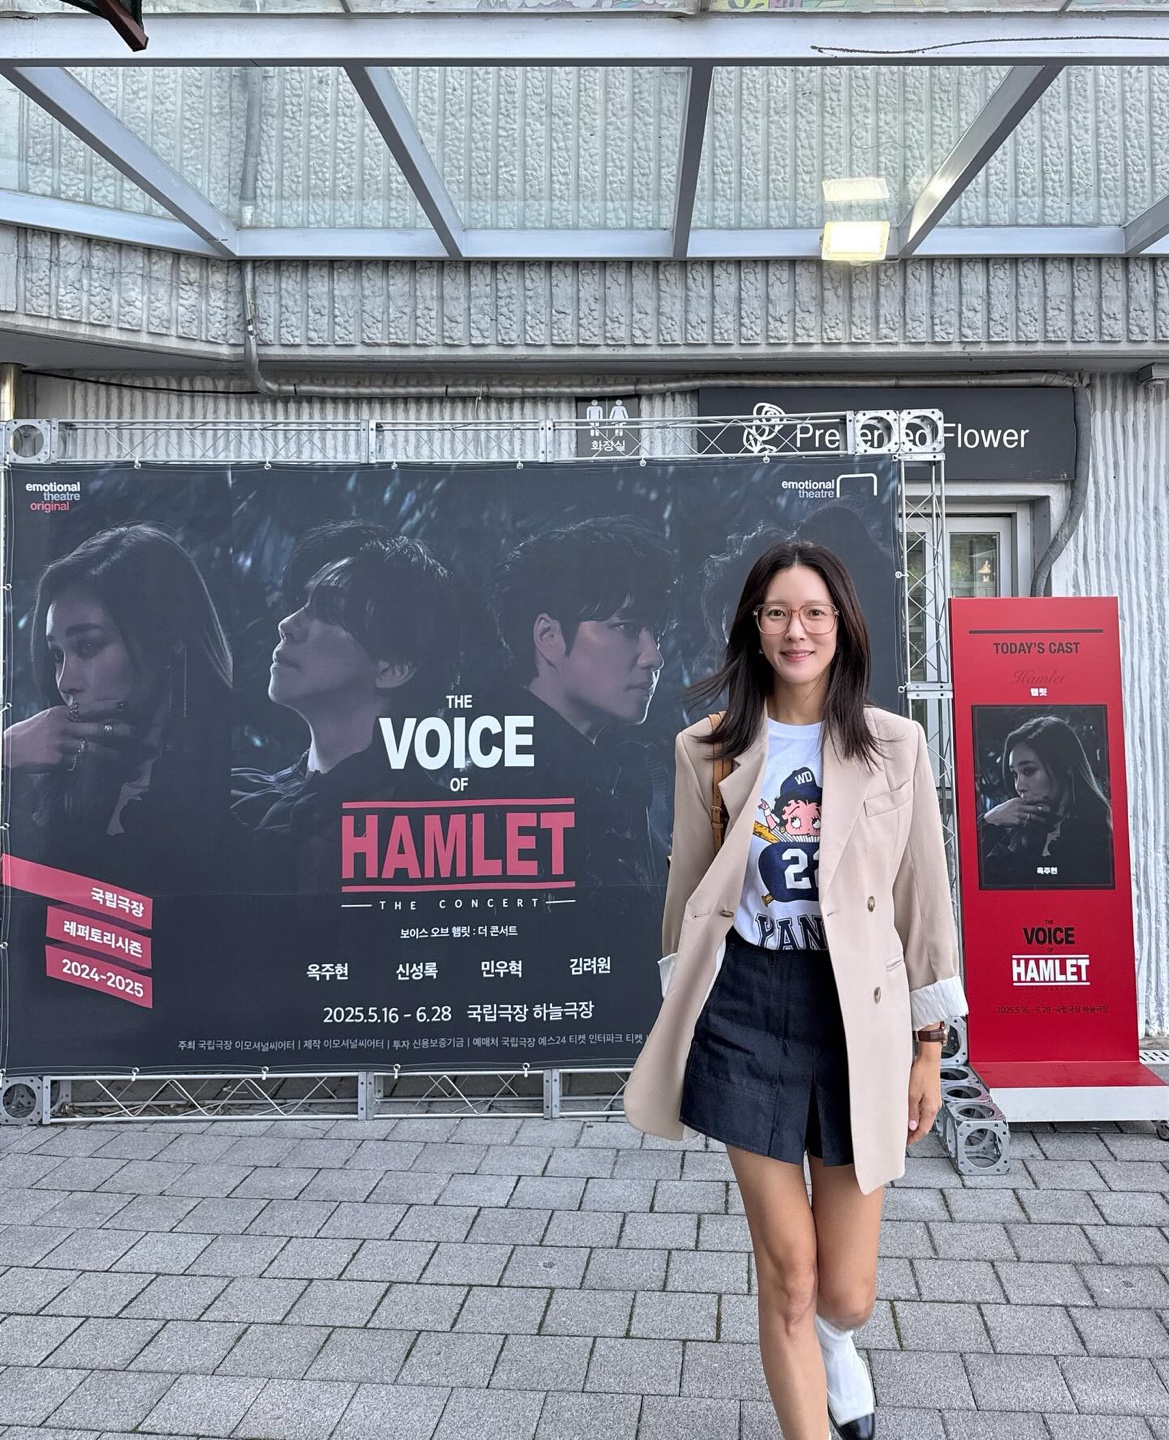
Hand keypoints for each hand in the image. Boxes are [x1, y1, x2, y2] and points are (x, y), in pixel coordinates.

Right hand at [2, 706, 133, 770]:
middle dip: (119, 731)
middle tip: (136, 733)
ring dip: (111, 754)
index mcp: (62, 713)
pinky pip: (79, 764)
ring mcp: (60, 743)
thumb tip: (92, 719)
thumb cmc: (30, 733)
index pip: (91, 708)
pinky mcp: (56, 760)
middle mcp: (63, 726)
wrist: (7, 748)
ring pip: (92, 749)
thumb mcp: (48, 718)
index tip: (128, 707)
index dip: (111, 708)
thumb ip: (69, 718)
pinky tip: (102, 773)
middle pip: (97, 728)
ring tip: (124, 759)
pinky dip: (91, 768)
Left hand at [906, 1051, 941, 1145]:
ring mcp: (934, 1101)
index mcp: (931, 1109)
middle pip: (925, 1125)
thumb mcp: (912, 1095)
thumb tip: (912, 1126)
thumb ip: (912, 1112)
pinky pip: (925, 1110)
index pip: (923, 1130)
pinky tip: (911, 1113)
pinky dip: (918, 1115)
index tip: (906, 1143)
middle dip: (915, 1133)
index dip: (914, 1138)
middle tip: (904, 1137)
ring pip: (925, 1118)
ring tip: (905, 1126)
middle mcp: (935, 1106)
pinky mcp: (932, 1095)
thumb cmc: (922, 1073)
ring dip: (916, 1124)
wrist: (928, 1059)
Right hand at [983, 796, 1052, 828]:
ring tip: (1047, 821)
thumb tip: (1029, 803)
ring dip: (1041, 820)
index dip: (1041, 799)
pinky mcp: (1018, 822)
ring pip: (1034, 817)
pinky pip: (1029, 824)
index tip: (1049, 798)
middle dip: (1044, 809)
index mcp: (1019, 801)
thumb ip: (1020, 803)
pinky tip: (1040, 827)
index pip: (1032, 799)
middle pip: (1035, 808)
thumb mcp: (1011, 803)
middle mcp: (1020, 806)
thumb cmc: (1002, 810)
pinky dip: (1036, 826)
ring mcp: (1020, 814)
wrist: (994, 817)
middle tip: (1051, 810)